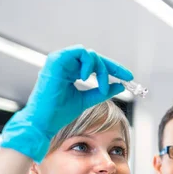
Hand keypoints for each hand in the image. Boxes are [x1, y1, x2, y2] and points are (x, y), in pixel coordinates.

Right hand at [1, 45, 132, 161]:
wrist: (44, 121)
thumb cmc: (60, 113)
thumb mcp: (87, 100)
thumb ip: (102, 92)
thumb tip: (120, 85)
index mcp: (70, 71)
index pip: (95, 65)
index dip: (113, 68)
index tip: (128, 76)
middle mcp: (65, 64)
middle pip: (94, 57)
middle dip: (112, 67)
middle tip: (124, 78)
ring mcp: (60, 61)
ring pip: (89, 54)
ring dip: (101, 68)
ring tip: (101, 86)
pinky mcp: (56, 60)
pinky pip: (80, 52)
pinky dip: (89, 64)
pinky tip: (88, 78)